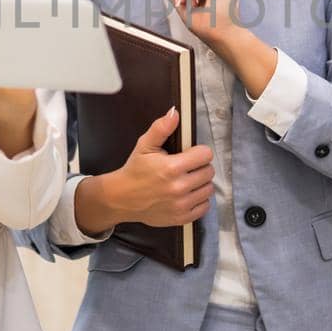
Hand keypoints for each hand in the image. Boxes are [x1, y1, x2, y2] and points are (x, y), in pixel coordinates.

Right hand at [79, 107, 213, 232]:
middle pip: (209, 172)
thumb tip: (175, 112)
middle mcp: (179, 188)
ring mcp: (181, 205)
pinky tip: (187, 194)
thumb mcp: (144, 145)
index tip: (190, 154)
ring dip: (200, 183)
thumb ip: (161, 128)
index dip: (199, 152)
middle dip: (199, 167)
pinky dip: (199, 200)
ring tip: (187, 180)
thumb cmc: (134, 170)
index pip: (205, 155)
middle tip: (186, 167)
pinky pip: (204, 207)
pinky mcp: (181, 217)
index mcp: (172, 167)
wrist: (122, 198)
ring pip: (208, 189)